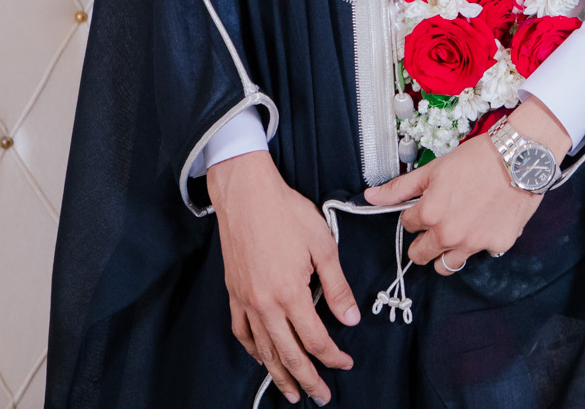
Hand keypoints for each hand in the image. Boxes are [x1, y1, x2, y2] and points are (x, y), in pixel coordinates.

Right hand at [208, 151, 356, 404]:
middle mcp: (265, 304)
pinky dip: (254, 350)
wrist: (246, 195)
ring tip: (290, 392)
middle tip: (320, 396)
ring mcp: (246, 301)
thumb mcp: (322, 245)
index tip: (345, 363)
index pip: (316, 339)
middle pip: (288, 354)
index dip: (333, 356)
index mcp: (290, 293)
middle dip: (307, 379)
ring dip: (278, 374)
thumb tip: (350, 319)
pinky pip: (242, 332)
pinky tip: (263, 357)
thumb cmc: (285, 213)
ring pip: (264, 350)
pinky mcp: (234, 294)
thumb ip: (337, 287)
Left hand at [362, 97, 571, 273]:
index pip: (408, 226)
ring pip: (448, 265)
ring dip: (448, 252)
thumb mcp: (434, 169)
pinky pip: (482, 253)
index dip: (416, 214)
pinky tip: (489, 220)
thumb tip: (369, 197)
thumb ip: (399, 188)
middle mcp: (449, 235)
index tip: (429, 204)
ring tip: (460, 229)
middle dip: (425, 241)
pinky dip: (482, 241)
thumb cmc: (477, 158)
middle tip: (440, 223)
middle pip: (421, 255)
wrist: (520, 156)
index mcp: (429, 215)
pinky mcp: (499, 245)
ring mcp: (475, 244)